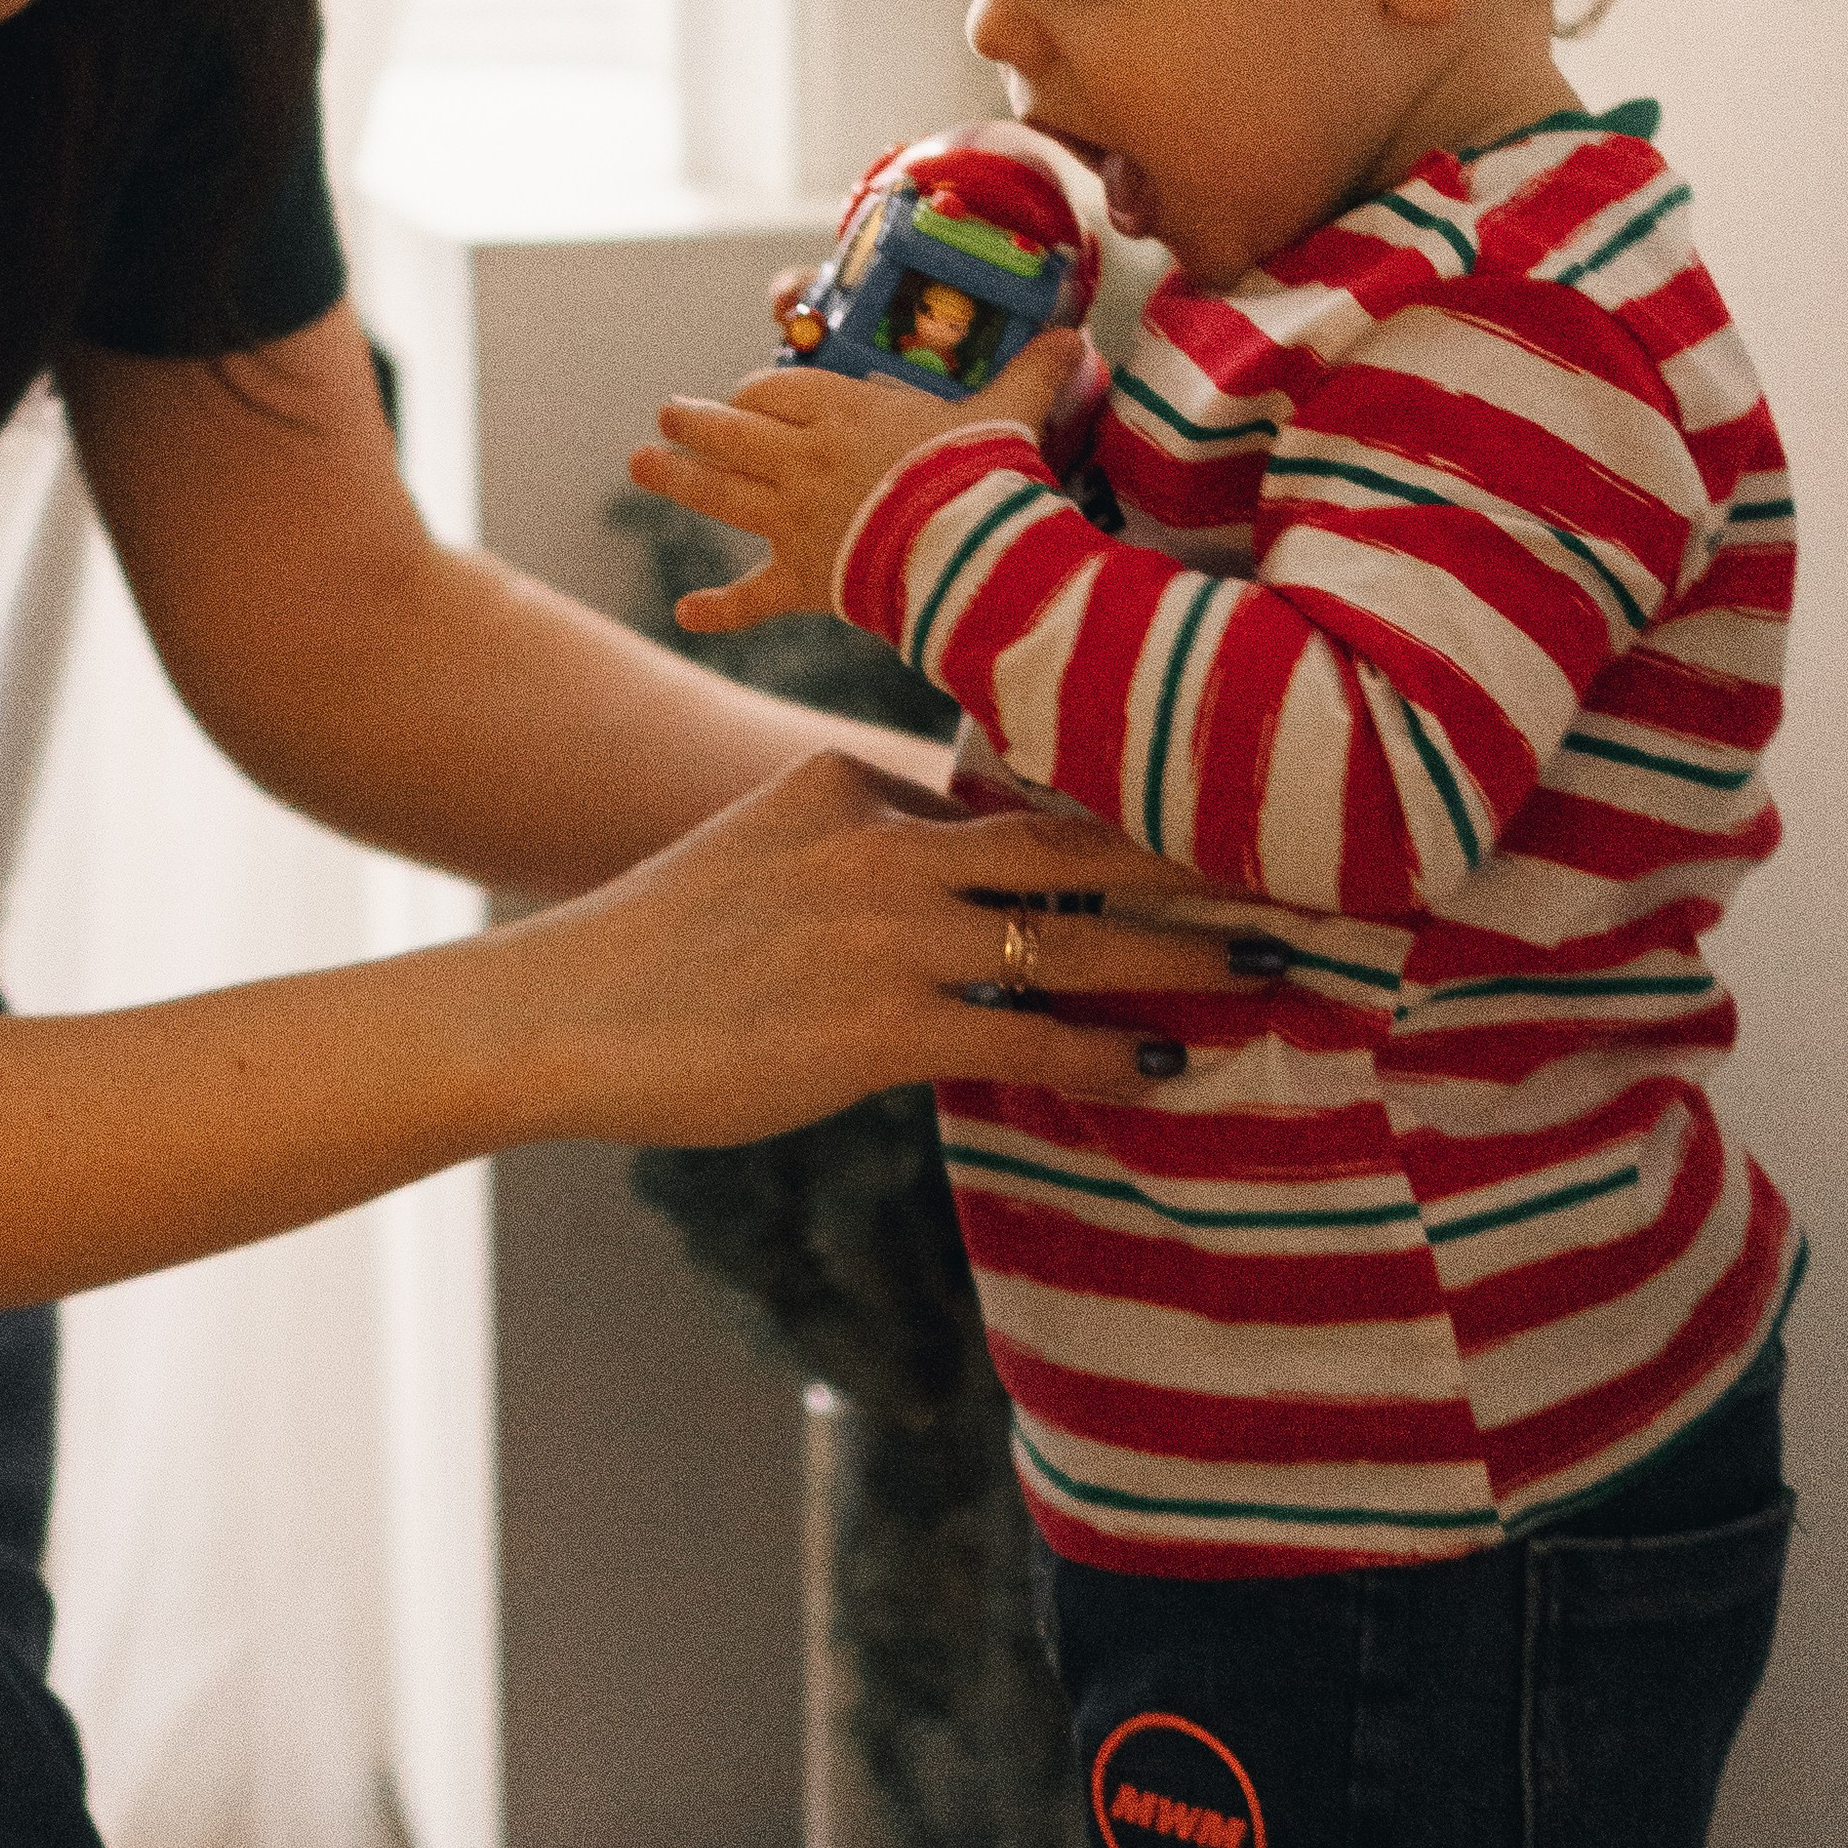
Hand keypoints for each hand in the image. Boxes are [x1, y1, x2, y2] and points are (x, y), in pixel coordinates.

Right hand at [498, 750, 1282, 1139]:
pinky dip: (1101, 1052)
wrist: (555, 1015)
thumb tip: (941, 855)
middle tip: (1292, 862)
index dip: (1111, 801)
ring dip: (1178, 955)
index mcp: (843, 782)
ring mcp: (880, 932)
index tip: (1200, 799)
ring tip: (1265, 966)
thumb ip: (854, 843)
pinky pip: (1021, 1036)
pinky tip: (1158, 1066)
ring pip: (1068, 936)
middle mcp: (877, 843)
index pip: (1001, 789)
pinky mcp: (875, 1026)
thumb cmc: (654, 949)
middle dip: (1186, 856)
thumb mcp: (758, 851)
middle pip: (1066, 842)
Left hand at [628, 325, 1087, 635]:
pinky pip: (749, 598)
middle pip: (730, 434)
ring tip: (639, 463)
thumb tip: (1075, 336)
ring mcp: (792, 520)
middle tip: (666, 415)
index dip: (755, 393)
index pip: (775, 391)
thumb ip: (1033, 372)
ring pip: (719, 495)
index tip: (747, 396)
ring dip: (674, 480)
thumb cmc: (982, 472)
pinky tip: (684, 613)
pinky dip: (717, 608)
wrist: (966, 550)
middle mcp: (801, 460)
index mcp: (840, 412)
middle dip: (693, 422)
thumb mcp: (1008, 411)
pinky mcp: (800, 580)